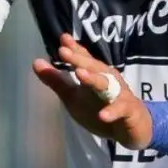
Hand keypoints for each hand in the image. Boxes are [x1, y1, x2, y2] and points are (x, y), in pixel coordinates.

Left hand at [33, 34, 151, 149]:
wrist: (132, 128)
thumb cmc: (101, 107)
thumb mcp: (73, 96)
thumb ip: (57, 81)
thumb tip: (35, 62)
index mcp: (95, 74)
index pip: (84, 58)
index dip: (74, 49)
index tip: (63, 38)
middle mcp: (108, 79)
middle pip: (94, 67)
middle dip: (79, 59)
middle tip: (64, 52)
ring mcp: (120, 94)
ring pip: (107, 84)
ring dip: (94, 79)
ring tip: (80, 74)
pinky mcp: (129, 110)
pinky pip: (121, 109)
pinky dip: (112, 111)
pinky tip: (102, 116)